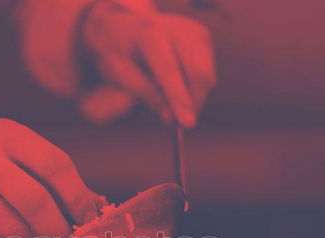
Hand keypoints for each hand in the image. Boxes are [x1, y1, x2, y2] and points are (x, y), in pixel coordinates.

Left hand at [79, 2, 215, 126]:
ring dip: (194, 97)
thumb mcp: (117, 74)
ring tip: (171, 101)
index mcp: (148, 34)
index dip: (179, 97)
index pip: (169, 69)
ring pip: (207, 74)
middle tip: (178, 123)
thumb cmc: (117, 52)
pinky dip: (195, 87)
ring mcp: (192, 30)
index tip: (187, 123)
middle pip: (197, 71)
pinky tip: (176, 85)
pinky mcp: (202, 36)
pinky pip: (207, 72)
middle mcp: (175, 27)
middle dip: (192, 103)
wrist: (123, 26)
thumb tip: (170, 117)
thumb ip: (143, 93)